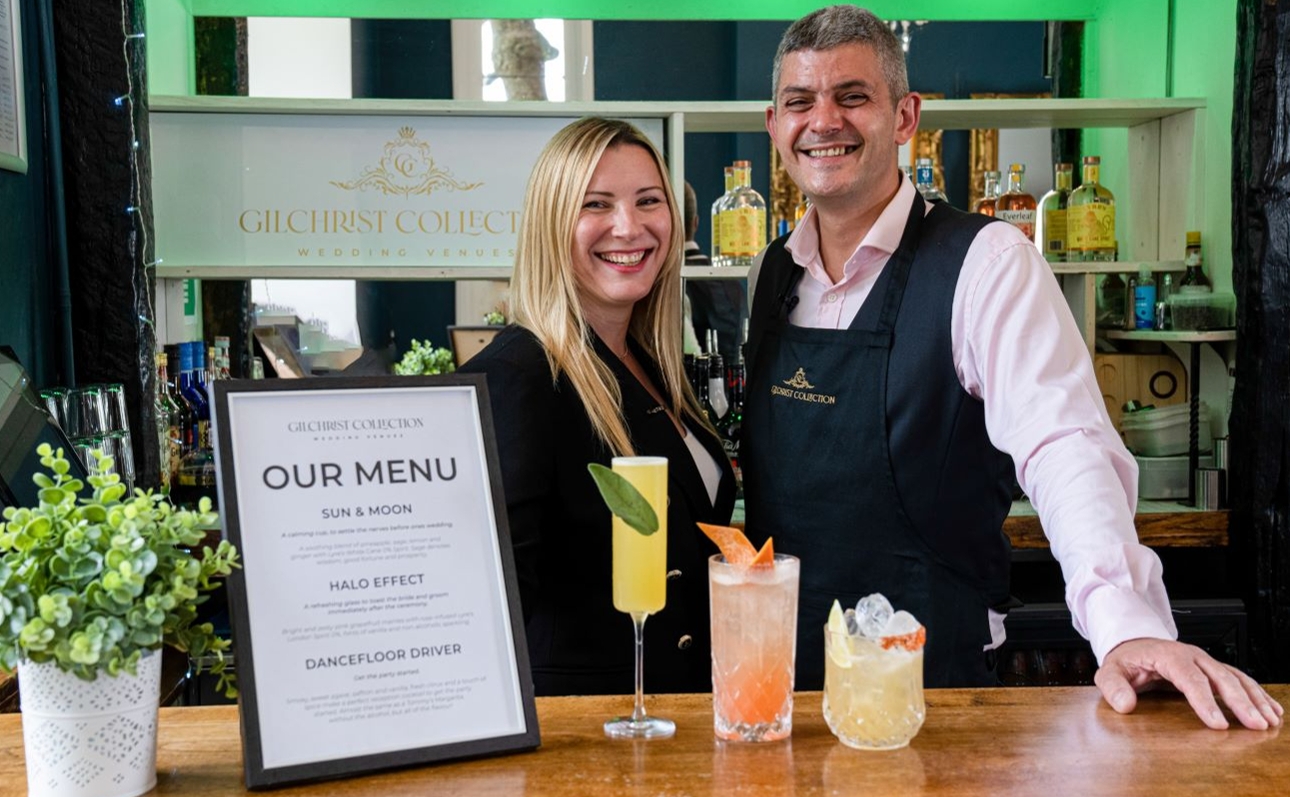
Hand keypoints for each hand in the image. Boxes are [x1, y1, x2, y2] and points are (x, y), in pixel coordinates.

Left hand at [1096, 638, 1283, 729]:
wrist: (1134, 643)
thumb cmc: (1126, 659)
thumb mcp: (1110, 670)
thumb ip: (1113, 687)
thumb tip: (1125, 705)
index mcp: (1169, 655)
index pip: (1190, 679)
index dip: (1205, 701)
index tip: (1218, 724)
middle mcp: (1192, 656)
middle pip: (1221, 678)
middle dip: (1241, 703)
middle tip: (1256, 725)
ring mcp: (1206, 661)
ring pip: (1236, 678)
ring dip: (1255, 699)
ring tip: (1269, 720)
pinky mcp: (1213, 668)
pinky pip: (1239, 679)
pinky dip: (1257, 694)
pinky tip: (1270, 709)